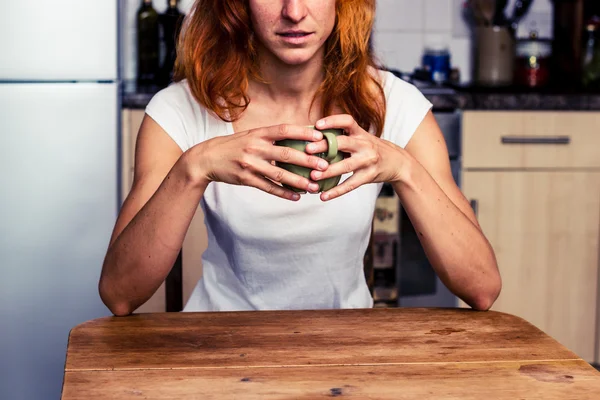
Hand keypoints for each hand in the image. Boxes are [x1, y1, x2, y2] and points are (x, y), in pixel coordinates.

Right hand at [188, 124, 329, 200]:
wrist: (207, 159)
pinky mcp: (246, 179)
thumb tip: (298, 135)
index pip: (284, 130)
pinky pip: (268, 188)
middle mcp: (255, 147)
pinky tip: (297, 197)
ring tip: (315, 187)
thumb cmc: (234, 145)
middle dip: (307, 161)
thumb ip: (271, 136)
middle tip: (324, 166)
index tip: (320, 137)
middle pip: (286, 154)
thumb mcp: (250, 135)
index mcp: (258, 133)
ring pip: (279, 174)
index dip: (303, 133)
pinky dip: (284, 193)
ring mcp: (250, 164)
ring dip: (299, 182)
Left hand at [306, 115, 409, 200]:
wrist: (397, 162)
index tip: (317, 125)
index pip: (347, 121)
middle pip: (342, 143)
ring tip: (312, 176)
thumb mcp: (362, 138)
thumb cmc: (371, 149)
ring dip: (328, 171)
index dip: (332, 121)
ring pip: (345, 166)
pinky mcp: (369, 176)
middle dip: (324, 146)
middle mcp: (364, 145)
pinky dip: (336, 191)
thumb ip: (343, 137)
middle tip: (307, 150)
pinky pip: (350, 185)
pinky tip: (323, 196)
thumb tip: (313, 137)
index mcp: (360, 133)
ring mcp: (367, 161)